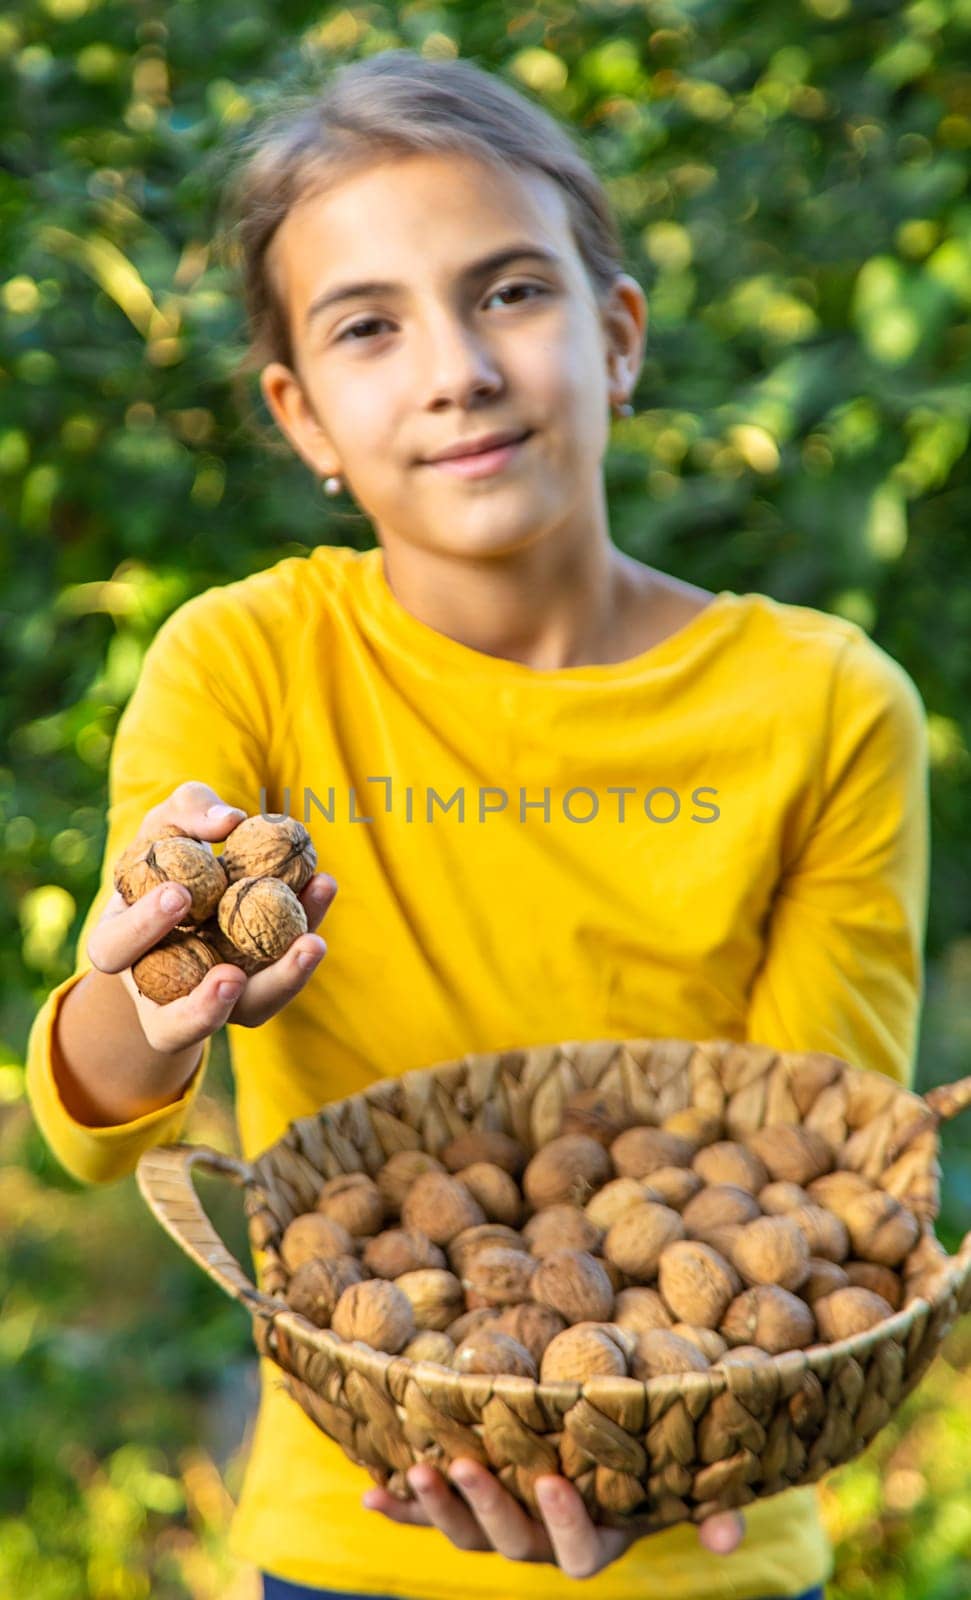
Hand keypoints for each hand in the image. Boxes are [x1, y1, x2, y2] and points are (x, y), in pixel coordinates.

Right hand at [87, 781, 337, 1052]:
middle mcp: (163, 987)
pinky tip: (323, 887)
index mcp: (120, 945)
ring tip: (313, 943)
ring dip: (280, 984)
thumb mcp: (168, 822)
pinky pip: (283, 980)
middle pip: (177, 1022)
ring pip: (245, 1012)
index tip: (180, 894)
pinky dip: (305, 941)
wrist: (203, 878)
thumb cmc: (172, 849)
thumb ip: (189, 810)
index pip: (116, 949)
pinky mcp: (259, 990)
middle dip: (205, 1004)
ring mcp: (216, 997)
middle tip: (231, 975)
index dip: (144, 928)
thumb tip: (230, 820)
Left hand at [362, 1457, 744, 1578]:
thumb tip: (729, 1535)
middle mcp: (541, 1541)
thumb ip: (711, 1512)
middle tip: (465, 1465)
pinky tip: (370, 1494)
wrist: (605, 1453)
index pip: (579, 1551)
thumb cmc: (650, 1466)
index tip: (553, 1482)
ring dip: (436, 1505)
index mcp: (594, 1540)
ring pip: (465, 1532)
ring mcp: (500, 1527)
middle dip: (485, 1505)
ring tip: (418, 1468)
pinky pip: (427, 1515)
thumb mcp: (681, 1486)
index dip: (564, 1522)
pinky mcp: (466, 1508)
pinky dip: (399, 1506)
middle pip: (509, 1541)